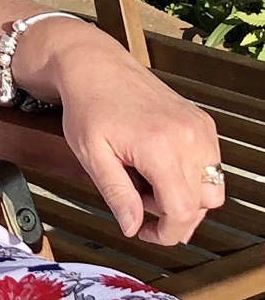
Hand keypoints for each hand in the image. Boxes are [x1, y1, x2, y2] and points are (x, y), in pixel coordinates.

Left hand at [56, 49, 223, 244]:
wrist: (94, 65)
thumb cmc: (88, 104)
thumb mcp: (91, 154)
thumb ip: (116, 194)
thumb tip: (132, 227)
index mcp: (160, 147)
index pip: (182, 211)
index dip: (167, 233)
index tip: (148, 234)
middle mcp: (188, 137)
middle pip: (202, 204)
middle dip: (173, 216)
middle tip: (139, 207)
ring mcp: (200, 128)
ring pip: (212, 187)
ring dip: (186, 198)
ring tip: (148, 184)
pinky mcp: (203, 122)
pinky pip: (211, 165)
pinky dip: (191, 176)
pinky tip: (160, 167)